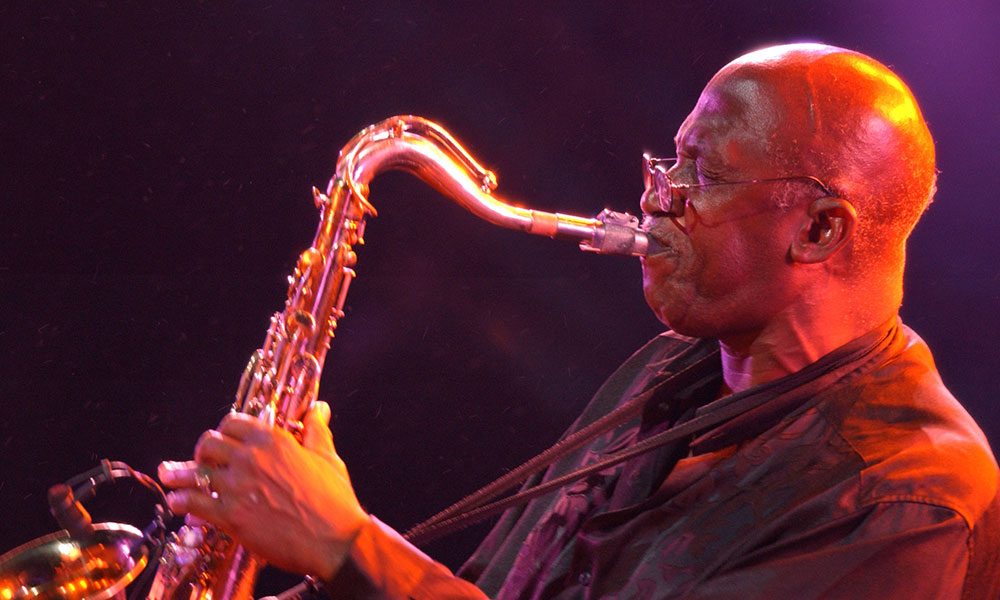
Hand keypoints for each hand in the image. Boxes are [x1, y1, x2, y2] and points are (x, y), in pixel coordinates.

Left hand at [158, 401, 368, 580]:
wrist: (334, 539)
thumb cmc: (334, 499)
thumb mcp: (327, 457)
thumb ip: (317, 430)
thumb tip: (319, 408)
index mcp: (273, 440)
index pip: (233, 422)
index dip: (224, 429)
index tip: (224, 439)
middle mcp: (250, 458)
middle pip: (208, 443)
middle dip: (203, 450)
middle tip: (203, 461)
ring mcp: (237, 487)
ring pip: (193, 473)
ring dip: (178, 473)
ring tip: (169, 475)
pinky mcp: (230, 516)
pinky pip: (193, 503)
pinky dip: (181, 502)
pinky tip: (177, 503)